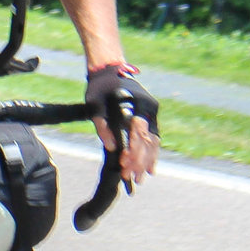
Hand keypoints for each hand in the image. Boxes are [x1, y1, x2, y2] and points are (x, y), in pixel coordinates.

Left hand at [86, 63, 159, 184]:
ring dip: (148, 160)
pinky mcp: (149, 115)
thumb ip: (102, 125)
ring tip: (141, 178)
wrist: (109, 71)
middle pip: (149, 140)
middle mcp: (149, 108)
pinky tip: (149, 167)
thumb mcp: (95, 105)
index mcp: (138, 104)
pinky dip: (151, 152)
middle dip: (141, 161)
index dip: (133, 152)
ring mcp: (152, 112)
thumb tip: (112, 147)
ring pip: (154, 140)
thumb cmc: (100, 87)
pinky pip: (153, 137)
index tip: (125, 167)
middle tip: (133, 179)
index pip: (139, 133)